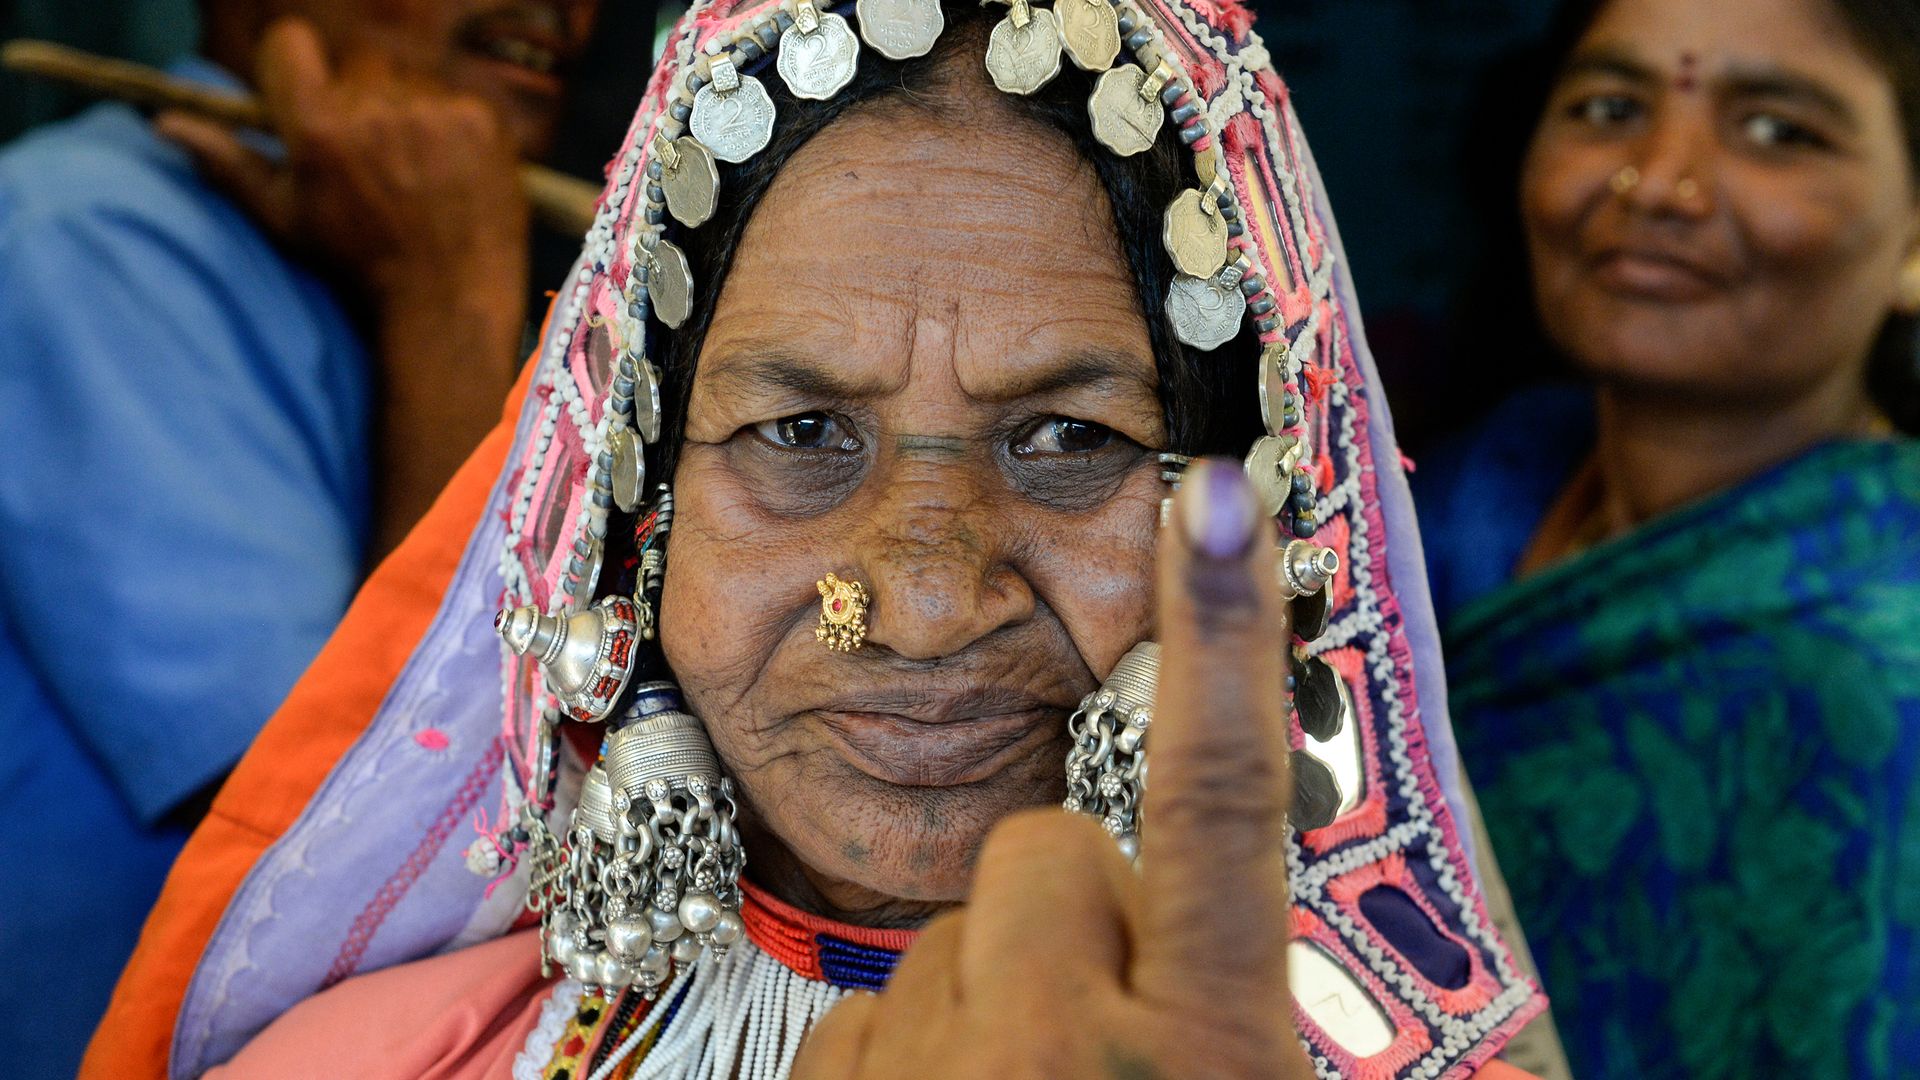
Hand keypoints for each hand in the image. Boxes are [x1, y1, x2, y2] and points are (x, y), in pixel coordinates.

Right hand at [156, 17, 529, 301]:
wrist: (448, 305)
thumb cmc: (357, 268)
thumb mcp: (284, 221)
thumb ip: (229, 163)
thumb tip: (165, 124)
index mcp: (316, 131)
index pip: (289, 43)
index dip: (294, 67)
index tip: (307, 99)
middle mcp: (374, 111)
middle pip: (353, 65)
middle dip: (356, 101)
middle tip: (372, 162)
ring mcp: (434, 114)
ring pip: (406, 82)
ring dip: (406, 114)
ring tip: (413, 174)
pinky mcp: (481, 121)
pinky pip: (453, 99)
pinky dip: (451, 129)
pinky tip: (450, 175)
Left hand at [793, 460, 1311, 1079]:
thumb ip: (1243, 993)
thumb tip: (1332, 965)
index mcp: (1206, 1045)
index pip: (1220, 802)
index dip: (1222, 642)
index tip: (1218, 503)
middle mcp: (1067, 1042)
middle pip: (1047, 851)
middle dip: (1071, 909)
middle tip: (1099, 1027)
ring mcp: (940, 1069)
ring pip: (952, 934)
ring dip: (988, 998)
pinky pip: (868, 1015)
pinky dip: (908, 1055)